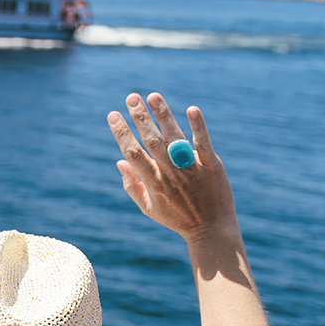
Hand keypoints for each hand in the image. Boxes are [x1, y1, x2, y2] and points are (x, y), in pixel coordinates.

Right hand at [107, 93, 236, 243]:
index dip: (121, 133)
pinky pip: (203, 144)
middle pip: (151, 141)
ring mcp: (191, 169)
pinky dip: (197, 127)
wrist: (211, 229)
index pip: (133, 153)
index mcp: (153, 183)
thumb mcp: (149, 208)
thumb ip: (132, 185)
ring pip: (174, 138)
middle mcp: (170, 174)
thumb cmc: (178, 218)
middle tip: (132, 97)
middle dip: (140, 118)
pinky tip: (191, 109)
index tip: (113, 115)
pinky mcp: (211, 166)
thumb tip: (119, 162)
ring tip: (153, 96)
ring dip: (163, 115)